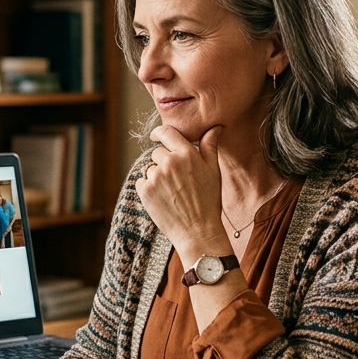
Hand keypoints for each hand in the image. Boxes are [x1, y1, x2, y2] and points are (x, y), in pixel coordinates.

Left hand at [135, 125, 230, 260]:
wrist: (198, 231)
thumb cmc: (209, 201)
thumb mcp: (214, 171)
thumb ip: (209, 146)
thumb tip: (215, 126)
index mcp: (187, 154)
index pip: (166, 132)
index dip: (159, 133)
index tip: (156, 136)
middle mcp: (169, 163)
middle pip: (157, 153)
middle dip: (165, 162)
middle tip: (178, 181)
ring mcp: (156, 177)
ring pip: (150, 168)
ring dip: (157, 177)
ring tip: (173, 193)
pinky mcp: (145, 191)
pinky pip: (142, 182)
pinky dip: (149, 188)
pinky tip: (164, 199)